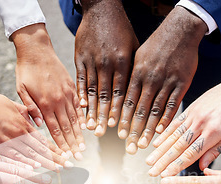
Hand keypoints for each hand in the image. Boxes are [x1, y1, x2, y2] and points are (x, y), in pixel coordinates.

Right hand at [0, 83, 66, 170]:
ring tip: (57, 170)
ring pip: (29, 154)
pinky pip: (11, 157)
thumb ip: (28, 113)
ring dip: (44, 163)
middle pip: (40, 149)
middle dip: (55, 158)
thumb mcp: (13, 104)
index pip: (43, 140)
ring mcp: (6, 139)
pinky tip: (32, 170)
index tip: (66, 156)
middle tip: (68, 166)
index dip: (56, 149)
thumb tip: (40, 122)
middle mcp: (18, 132)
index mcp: (23, 123)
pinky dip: (22, 163)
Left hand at [12, 23, 84, 157]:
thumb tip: (39, 126)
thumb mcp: (21, 89)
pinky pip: (79, 106)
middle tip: (78, 158)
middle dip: (72, 145)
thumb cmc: (25, 70)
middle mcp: (58, 100)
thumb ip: (30, 108)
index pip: (54, 129)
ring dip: (79, 135)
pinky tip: (85, 128)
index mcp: (45, 103)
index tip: (65, 156)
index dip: (61, 145)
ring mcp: (67, 94)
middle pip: (67, 128)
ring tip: (83, 148)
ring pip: (75, 119)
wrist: (37, 49)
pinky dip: (82, 118)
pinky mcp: (72, 87)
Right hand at [75, 0, 138, 136]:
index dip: (120, 111)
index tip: (119, 127)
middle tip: (103, 134)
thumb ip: (133, 69)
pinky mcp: (80, 58)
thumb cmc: (121, 30)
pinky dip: (81, 94)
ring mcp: (91, 61)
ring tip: (91, 126)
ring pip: (92, 90)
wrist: (101, 9)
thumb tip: (140, 94)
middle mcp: (106, 62)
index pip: (122, 92)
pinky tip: (82, 107)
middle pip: (106, 95)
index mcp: (122, 61)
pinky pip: (80, 80)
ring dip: (92, 110)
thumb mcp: (133, 47)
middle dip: (104, 116)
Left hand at [119, 7, 206, 153]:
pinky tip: (161, 132)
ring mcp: (166, 82)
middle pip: (139, 110)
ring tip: (142, 144)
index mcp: (137, 73)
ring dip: (148, 130)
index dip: (121, 119)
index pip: (127, 101)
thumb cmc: (157, 44)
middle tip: (128, 147)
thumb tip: (122, 94)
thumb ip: (132, 76)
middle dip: (132, 130)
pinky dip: (166, 120)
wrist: (181, 30)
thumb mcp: (139, 57)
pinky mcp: (182, 84)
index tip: (117, 134)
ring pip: (155, 111)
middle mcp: (150, 79)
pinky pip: (172, 105)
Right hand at [147, 63, 220, 176]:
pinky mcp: (190, 108)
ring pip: (173, 136)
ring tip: (149, 161)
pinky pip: (175, 123)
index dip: (177, 165)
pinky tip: (155, 143)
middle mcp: (201, 124)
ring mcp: (194, 115)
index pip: (191, 154)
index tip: (167, 175)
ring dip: (160, 150)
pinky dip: (164, 134)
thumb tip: (202, 166)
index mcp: (213, 133)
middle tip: (152, 172)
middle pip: (178, 147)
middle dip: (163, 161)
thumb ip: (216, 151)